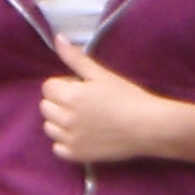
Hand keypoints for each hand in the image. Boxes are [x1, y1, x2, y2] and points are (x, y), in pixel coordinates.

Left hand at [40, 37, 169, 164]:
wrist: (148, 127)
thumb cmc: (128, 97)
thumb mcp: (102, 74)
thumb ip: (76, 58)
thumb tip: (58, 38)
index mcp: (69, 95)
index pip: (48, 87)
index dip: (65, 84)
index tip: (83, 87)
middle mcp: (65, 119)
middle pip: (46, 107)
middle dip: (60, 102)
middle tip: (84, 102)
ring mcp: (70, 139)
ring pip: (49, 128)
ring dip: (60, 122)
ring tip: (83, 119)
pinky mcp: (77, 155)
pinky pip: (58, 148)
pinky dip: (66, 142)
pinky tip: (83, 136)